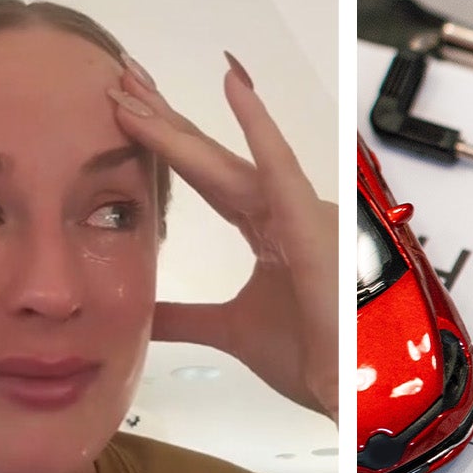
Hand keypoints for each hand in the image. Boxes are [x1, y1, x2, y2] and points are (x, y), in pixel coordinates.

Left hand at [111, 53, 338, 421]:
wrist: (354, 393)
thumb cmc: (317, 359)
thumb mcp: (227, 330)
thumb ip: (183, 317)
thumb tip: (140, 312)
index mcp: (269, 233)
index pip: (206, 178)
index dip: (166, 145)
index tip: (124, 113)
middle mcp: (284, 215)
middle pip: (210, 158)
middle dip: (163, 119)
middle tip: (119, 79)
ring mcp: (300, 215)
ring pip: (228, 159)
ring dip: (179, 125)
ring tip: (135, 85)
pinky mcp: (312, 226)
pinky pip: (280, 167)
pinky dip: (258, 127)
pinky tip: (235, 86)